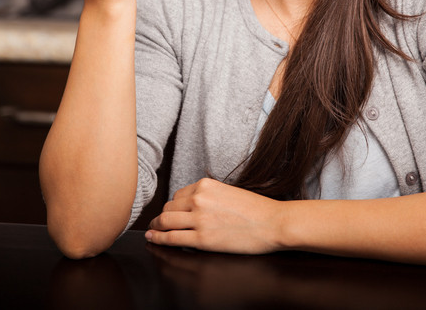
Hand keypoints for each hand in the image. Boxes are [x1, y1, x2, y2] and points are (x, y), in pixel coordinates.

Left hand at [145, 178, 282, 253]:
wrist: (273, 223)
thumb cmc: (257, 210)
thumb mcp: (229, 192)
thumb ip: (209, 195)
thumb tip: (194, 204)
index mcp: (205, 185)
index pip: (178, 195)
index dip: (173, 206)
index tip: (170, 212)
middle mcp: (199, 199)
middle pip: (168, 207)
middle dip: (162, 216)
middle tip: (158, 223)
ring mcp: (199, 219)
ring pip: (165, 221)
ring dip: (156, 227)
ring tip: (153, 231)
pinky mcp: (202, 239)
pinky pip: (172, 238)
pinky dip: (159, 239)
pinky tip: (154, 239)